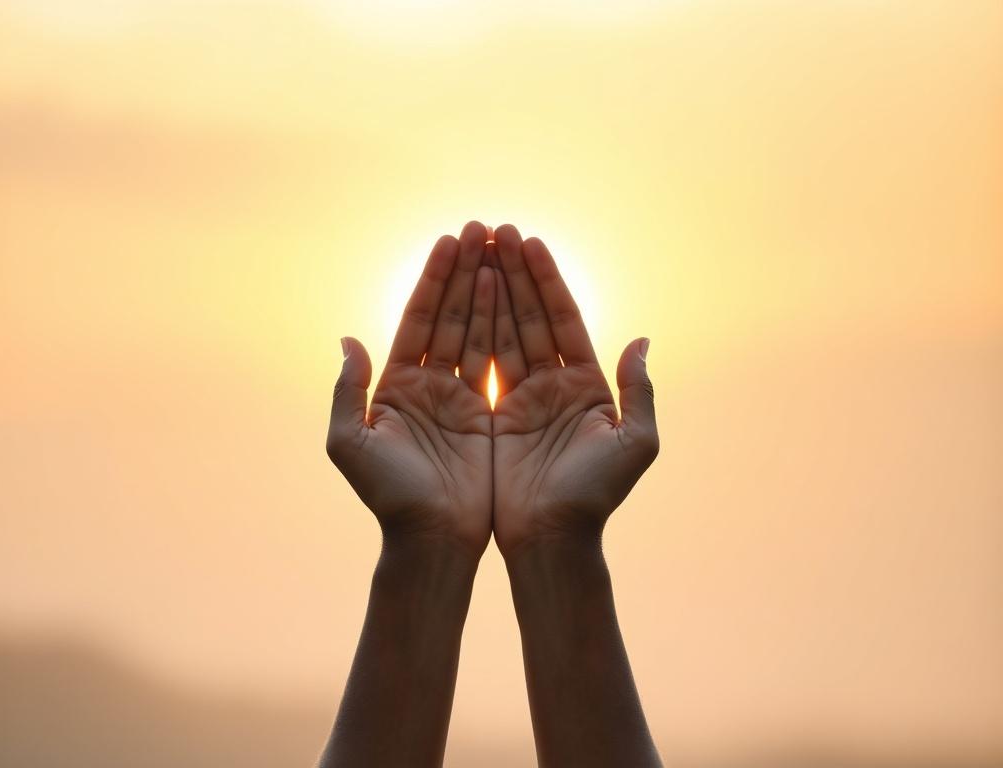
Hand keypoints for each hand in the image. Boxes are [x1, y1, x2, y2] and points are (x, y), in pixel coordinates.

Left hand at [326, 221, 495, 558]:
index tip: (450, 240)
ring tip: (502, 246)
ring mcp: (459, 397)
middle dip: (464, 271)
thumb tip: (347, 340)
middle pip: (449, 315)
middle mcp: (427, 384)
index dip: (433, 279)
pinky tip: (514, 293)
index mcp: (395, 385)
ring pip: (477, 330)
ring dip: (488, 289)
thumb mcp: (349, 444)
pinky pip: (498, 361)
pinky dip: (506, 328)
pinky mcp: (488, 414)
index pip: (418, 318)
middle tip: (482, 228)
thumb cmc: (389, 498)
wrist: (434, 540)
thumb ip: (346, 391)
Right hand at [489, 224, 658, 557]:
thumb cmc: (596, 497)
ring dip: (491, 290)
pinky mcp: (493, 415)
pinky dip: (473, 330)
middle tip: (496, 229)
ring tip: (475, 247)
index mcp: (588, 386)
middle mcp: (554, 385)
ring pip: (503, 332)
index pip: (565, 319)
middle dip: (514, 273)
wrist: (551, 541)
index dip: (548, 280)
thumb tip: (642, 342)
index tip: (530, 242)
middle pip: (531, 316)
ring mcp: (522, 398)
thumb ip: (640, 391)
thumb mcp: (634, 444)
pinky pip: (481, 363)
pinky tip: (462, 295)